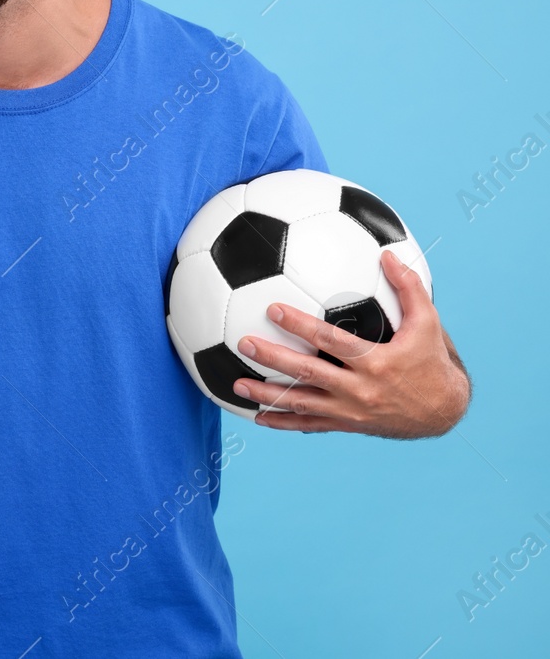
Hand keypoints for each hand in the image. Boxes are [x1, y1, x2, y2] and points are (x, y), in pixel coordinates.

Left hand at [231, 250, 470, 437]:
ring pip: (303, 404)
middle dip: (274, 359)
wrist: (444, 411)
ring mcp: (352, 412)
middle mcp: (361, 390)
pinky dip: (283, 422)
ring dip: (268, 395)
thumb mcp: (428, 324)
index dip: (300, 326)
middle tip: (244, 343)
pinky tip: (257, 416)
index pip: (331, 342)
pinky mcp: (348, 425)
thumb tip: (388, 254)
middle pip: (309, 374)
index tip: (273, 310)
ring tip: (236, 384)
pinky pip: (310, 426)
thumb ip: (409, 288)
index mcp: (377, 362)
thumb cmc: (432, 360)